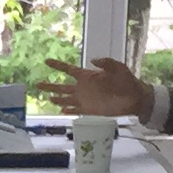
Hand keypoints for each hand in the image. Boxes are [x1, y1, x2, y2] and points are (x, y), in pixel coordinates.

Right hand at [37, 58, 157, 119]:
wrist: (135, 98)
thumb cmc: (127, 81)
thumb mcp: (118, 67)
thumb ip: (105, 63)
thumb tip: (92, 61)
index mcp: (87, 76)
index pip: (68, 70)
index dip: (58, 65)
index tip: (47, 61)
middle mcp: (83, 88)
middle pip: (62, 87)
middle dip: (49, 86)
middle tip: (37, 84)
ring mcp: (85, 99)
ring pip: (65, 99)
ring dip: (56, 99)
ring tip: (48, 99)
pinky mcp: (89, 110)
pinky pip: (75, 110)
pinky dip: (68, 110)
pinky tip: (61, 111)